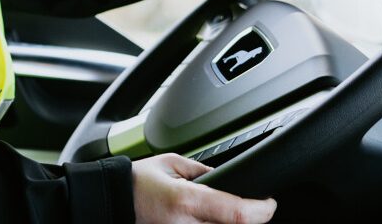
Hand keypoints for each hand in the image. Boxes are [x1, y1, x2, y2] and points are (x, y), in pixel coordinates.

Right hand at [132, 154, 275, 222]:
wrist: (112, 201)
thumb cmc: (135, 183)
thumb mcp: (172, 163)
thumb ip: (205, 171)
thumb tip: (228, 178)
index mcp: (187, 200)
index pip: (240, 213)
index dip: (263, 210)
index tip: (270, 203)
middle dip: (248, 216)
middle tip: (250, 206)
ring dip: (229, 222)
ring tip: (224, 210)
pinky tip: (208, 217)